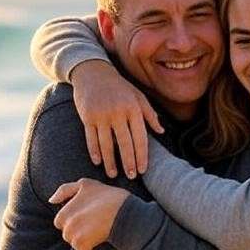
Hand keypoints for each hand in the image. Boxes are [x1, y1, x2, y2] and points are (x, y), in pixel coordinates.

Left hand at [49, 178, 130, 249]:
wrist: (126, 212)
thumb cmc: (109, 196)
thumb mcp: (86, 184)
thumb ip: (65, 190)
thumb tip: (51, 201)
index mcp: (65, 211)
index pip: (60, 221)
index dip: (73, 219)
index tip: (86, 217)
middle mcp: (67, 224)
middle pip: (67, 234)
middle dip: (77, 232)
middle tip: (93, 225)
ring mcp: (74, 235)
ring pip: (74, 244)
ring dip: (83, 242)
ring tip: (97, 233)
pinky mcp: (83, 246)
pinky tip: (99, 243)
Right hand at [70, 60, 164, 179]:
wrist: (93, 72)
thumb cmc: (119, 86)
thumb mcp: (138, 96)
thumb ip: (150, 114)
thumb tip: (161, 132)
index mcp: (133, 108)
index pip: (139, 137)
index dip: (141, 155)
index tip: (142, 169)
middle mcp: (117, 112)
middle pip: (124, 143)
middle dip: (128, 162)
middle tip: (131, 176)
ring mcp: (101, 115)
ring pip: (106, 144)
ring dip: (110, 161)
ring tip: (113, 174)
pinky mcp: (87, 117)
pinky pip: (91, 138)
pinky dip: (95, 151)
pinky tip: (98, 162)